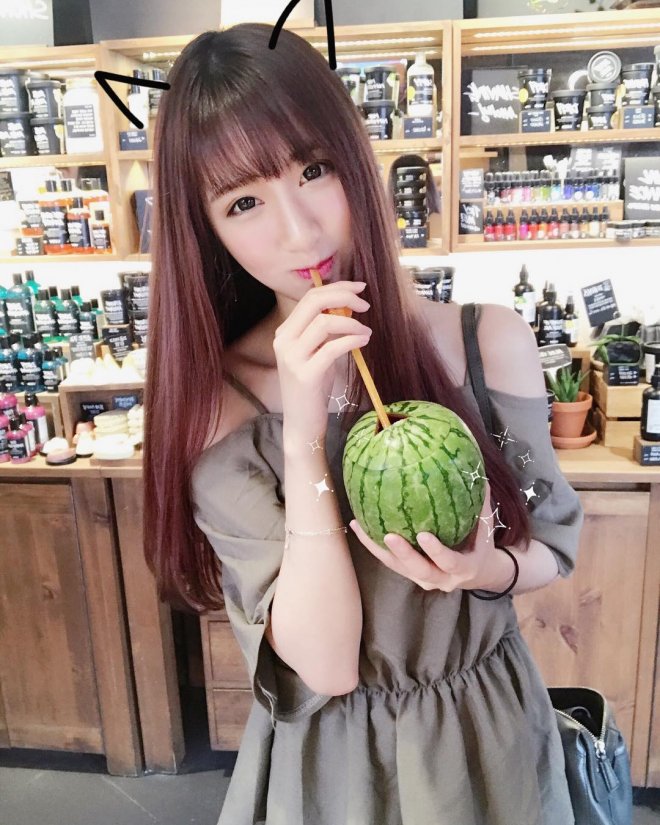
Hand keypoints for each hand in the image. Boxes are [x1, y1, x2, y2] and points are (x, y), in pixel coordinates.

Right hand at [273, 280, 371, 443]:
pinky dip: (352, 339)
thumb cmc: (313, 389)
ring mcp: (292, 358)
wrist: (301, 424)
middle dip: (344, 297)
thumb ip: (327, 332)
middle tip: (365, 305)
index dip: (336, 287)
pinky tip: (364, 340)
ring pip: (324, 322)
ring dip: (351, 322)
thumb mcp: (318, 354)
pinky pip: (332, 348)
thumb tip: (348, 308)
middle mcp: (283, 341)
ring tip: (366, 331)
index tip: (359, 288)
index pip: (310, 297)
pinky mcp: (305, 375)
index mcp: (285, 333)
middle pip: (314, 302)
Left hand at [349, 482, 511, 593]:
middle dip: (404, 554)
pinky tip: (356, 525)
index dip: (436, 551)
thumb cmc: (480, 546)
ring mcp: (423, 579)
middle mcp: (441, 579)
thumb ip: (481, 506)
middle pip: (419, 570)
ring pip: (397, 568)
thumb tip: (478, 474)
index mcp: (463, 568)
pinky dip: (372, 545)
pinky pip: (388, 562)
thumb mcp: (486, 529)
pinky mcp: (409, 575)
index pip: (449, 562)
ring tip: (360, 527)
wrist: (476, 574)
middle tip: (390, 537)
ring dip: (378, 549)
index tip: (423, 535)